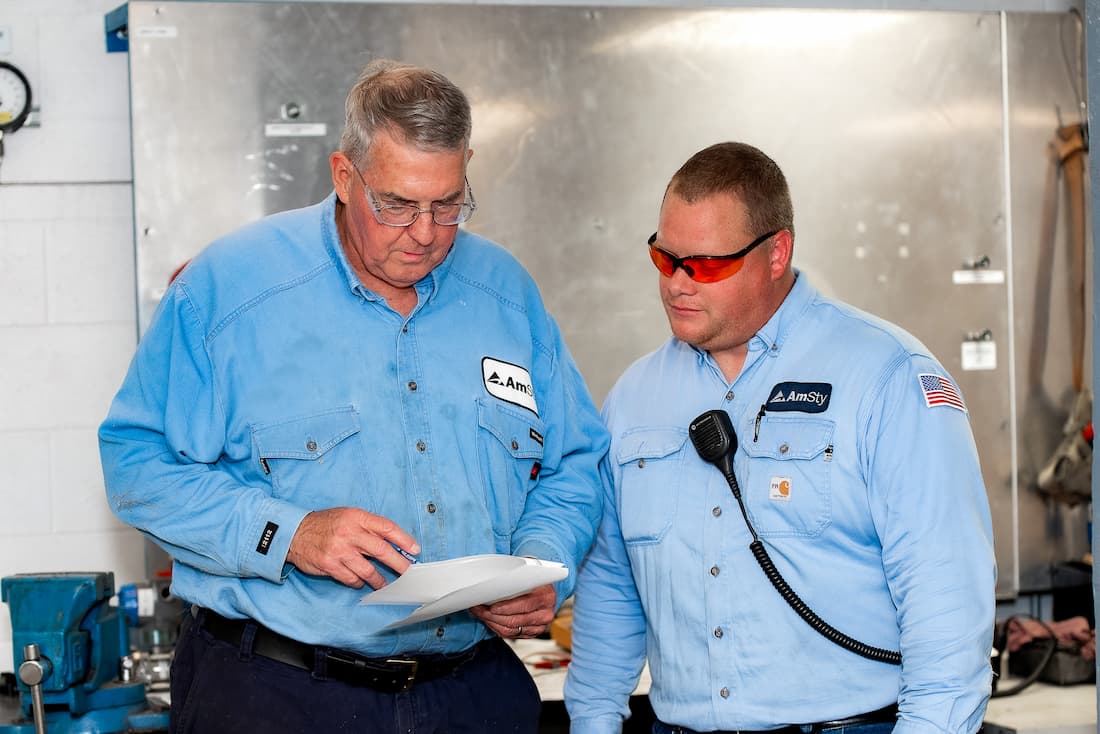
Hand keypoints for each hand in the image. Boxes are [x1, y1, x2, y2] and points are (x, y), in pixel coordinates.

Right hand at [287, 507, 418, 589]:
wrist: (295, 533)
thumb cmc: (326, 524)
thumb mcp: (348, 516)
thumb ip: (368, 527)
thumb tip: (393, 542)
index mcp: (357, 517)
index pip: (386, 527)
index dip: (403, 539)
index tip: (415, 550)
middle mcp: (349, 533)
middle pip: (381, 550)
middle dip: (398, 563)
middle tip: (407, 572)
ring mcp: (339, 550)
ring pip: (367, 569)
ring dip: (378, 579)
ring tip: (383, 583)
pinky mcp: (330, 565)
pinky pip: (351, 579)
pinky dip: (358, 582)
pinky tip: (360, 582)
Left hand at [470, 583, 556, 638]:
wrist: (543, 588)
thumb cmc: (533, 579)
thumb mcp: (528, 574)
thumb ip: (515, 579)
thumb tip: (493, 581)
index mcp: (545, 596)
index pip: (524, 605)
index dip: (506, 607)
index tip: (491, 607)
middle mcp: (545, 613)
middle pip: (514, 620)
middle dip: (492, 615)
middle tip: (479, 608)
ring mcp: (539, 625)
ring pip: (510, 629)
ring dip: (492, 622)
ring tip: (481, 613)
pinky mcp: (532, 632)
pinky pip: (511, 634)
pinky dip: (497, 627)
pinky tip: (490, 619)